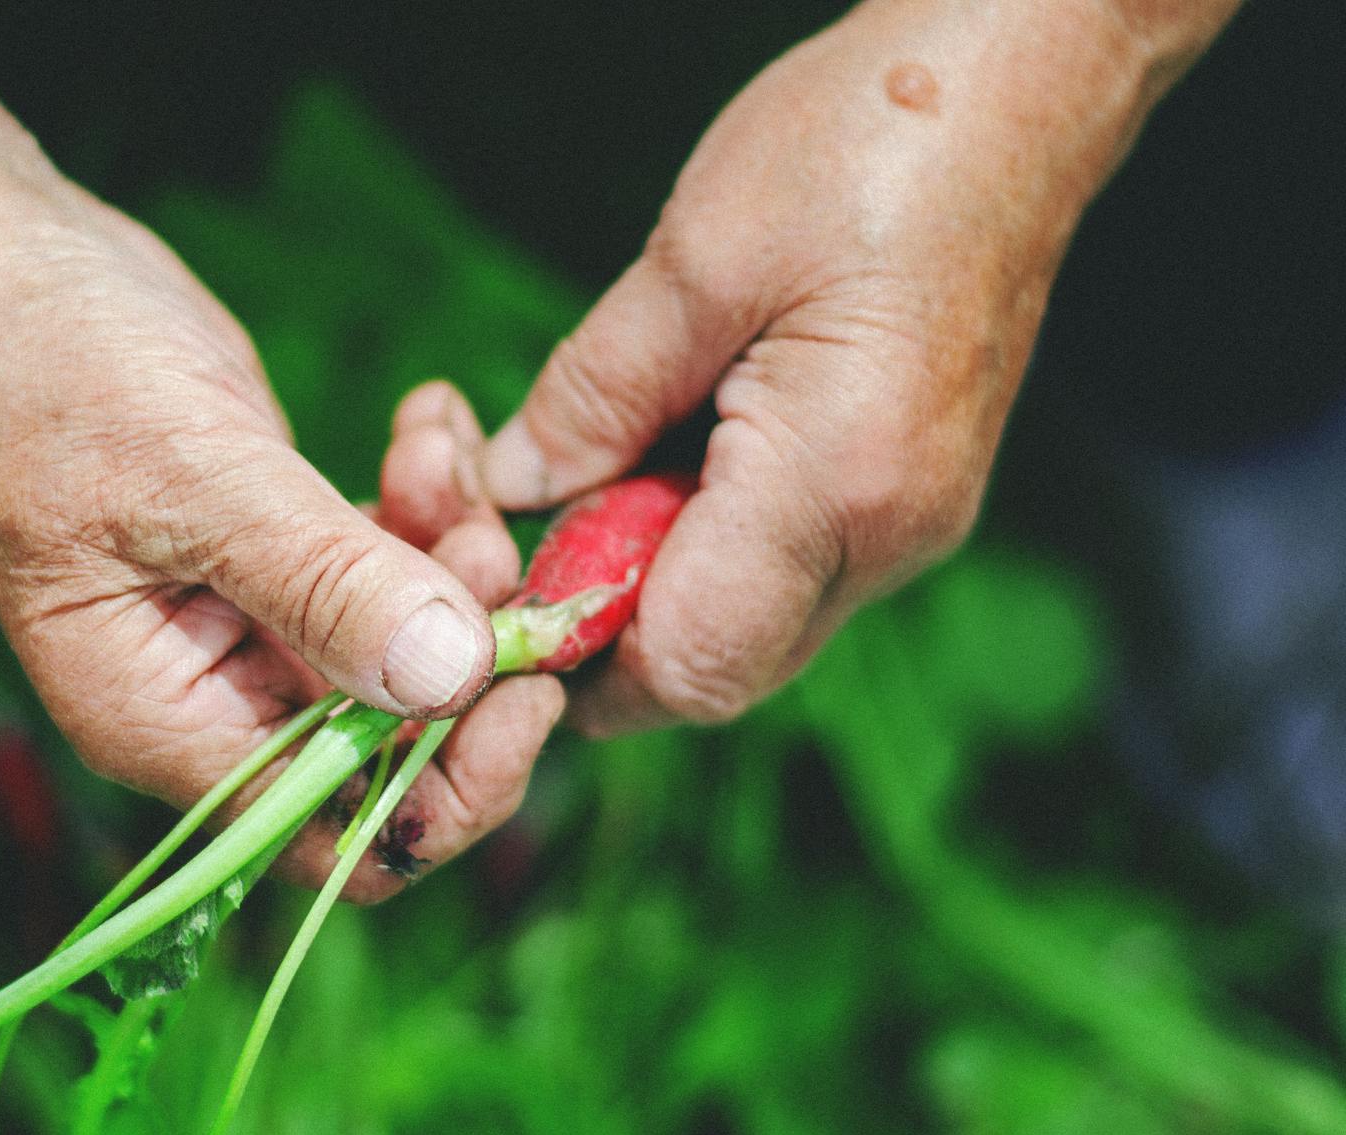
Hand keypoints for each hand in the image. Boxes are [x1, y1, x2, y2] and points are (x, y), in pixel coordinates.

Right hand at [0, 48, 558, 898]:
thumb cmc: (40, 375)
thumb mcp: (190, 480)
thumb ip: (320, 583)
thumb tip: (451, 679)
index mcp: (170, 724)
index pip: (338, 834)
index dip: (449, 787)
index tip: (526, 682)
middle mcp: (218, 697)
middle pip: (397, 743)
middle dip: (467, 646)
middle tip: (491, 536)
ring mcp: (257, 623)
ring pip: (411, 643)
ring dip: (455, 554)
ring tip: (436, 450)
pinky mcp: (288, 551)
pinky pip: (394, 562)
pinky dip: (430, 502)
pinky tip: (425, 422)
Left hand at [482, 0, 1231, 734]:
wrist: (1025, 80)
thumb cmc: (873, 140)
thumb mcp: (695, 259)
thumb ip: (593, 396)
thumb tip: (511, 488)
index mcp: (840, 484)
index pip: (687, 666)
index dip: (576, 661)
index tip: (497, 584)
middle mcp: (892, 536)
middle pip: (715, 664)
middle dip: (600, 613)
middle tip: (531, 508)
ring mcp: (912, 522)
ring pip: (745, 621)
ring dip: (647, 569)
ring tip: (600, 453)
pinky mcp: (909, 492)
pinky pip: (784, 566)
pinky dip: (702, 533)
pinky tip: (668, 440)